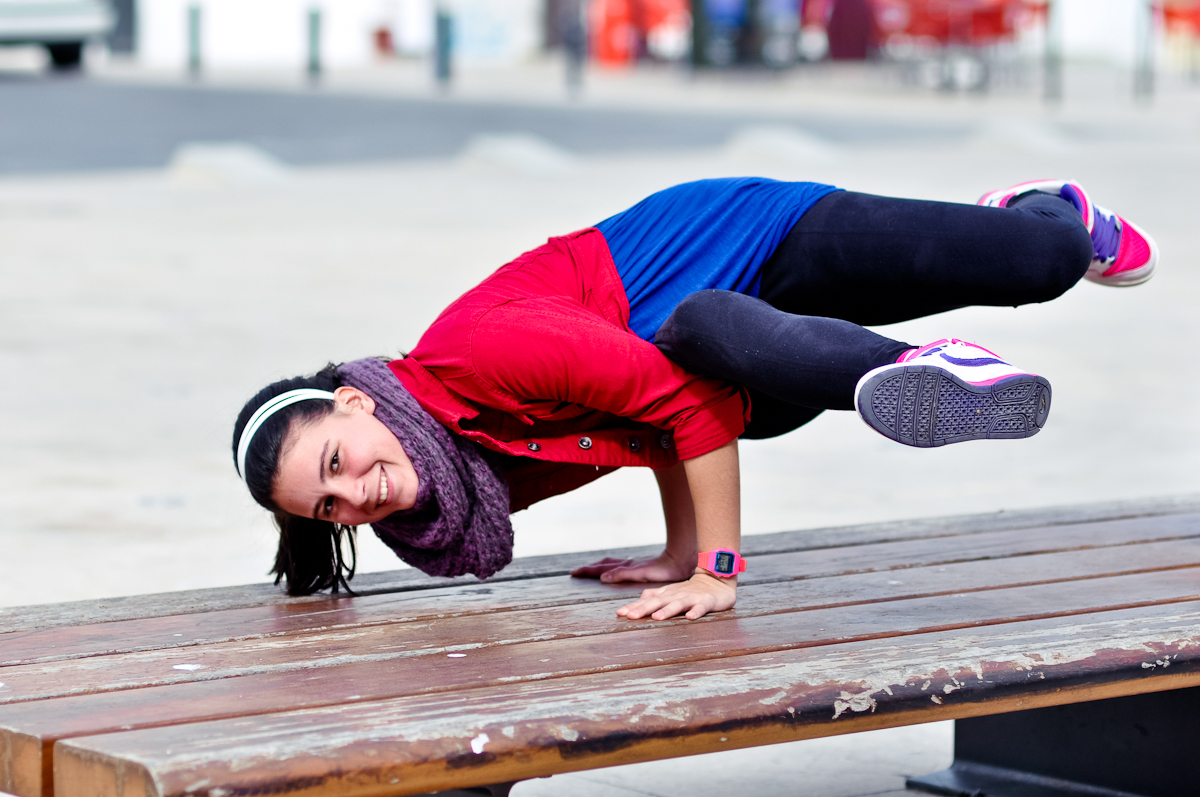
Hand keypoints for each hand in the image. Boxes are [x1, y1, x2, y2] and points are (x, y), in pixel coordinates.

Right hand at [570, 550, 694, 583]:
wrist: (681, 558)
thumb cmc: (664, 568)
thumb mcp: (640, 573)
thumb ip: (622, 574)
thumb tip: (602, 577)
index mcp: (626, 566)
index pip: (601, 568)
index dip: (587, 571)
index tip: (573, 573)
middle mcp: (628, 563)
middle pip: (604, 564)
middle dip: (590, 568)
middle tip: (577, 571)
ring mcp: (635, 563)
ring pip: (612, 564)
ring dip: (600, 567)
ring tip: (592, 569)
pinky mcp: (642, 565)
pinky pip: (621, 566)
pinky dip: (612, 567)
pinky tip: (616, 570)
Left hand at [616, 571, 736, 620]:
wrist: (715, 579)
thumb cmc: (689, 590)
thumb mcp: (669, 593)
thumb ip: (652, 597)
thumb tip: (634, 604)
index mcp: (666, 594)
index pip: (647, 601)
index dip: (634, 606)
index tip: (620, 613)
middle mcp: (676, 595)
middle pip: (658, 602)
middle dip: (644, 609)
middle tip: (631, 617)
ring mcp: (691, 598)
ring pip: (678, 604)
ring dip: (667, 610)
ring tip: (657, 617)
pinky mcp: (707, 601)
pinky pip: (701, 607)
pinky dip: (696, 611)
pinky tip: (690, 617)